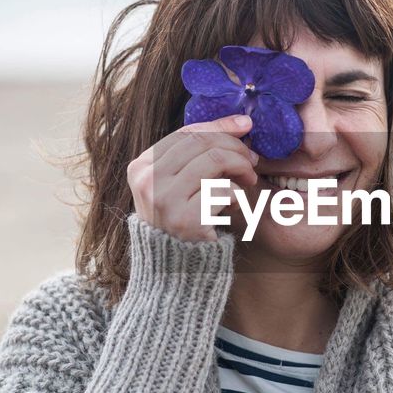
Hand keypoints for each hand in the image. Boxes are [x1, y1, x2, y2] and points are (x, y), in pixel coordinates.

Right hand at [127, 113, 258, 241]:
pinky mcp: (186, 220)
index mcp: (140, 167)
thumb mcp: (178, 183)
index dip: (219, 126)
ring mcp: (164, 200)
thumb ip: (197, 155)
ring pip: (214, 161)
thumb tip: (242, 123)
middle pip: (202, 143)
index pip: (185, 133)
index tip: (245, 126)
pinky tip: (235, 205)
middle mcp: (147, 181)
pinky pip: (224, 190)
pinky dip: (237, 194)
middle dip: (234, 147)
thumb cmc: (182, 220)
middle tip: (252, 160)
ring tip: (248, 179)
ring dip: (240, 166)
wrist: (174, 269)